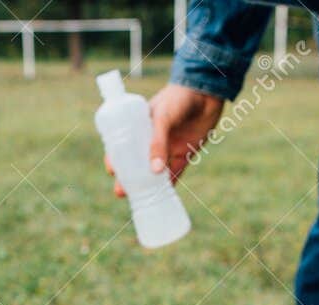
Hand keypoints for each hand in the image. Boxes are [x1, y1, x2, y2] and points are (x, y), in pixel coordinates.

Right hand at [105, 83, 223, 196]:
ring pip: (154, 172)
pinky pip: (175, 173)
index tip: (112, 170)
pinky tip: (161, 198)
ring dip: (147, 186)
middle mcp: (152, 140)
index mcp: (140, 127)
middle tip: (121, 191)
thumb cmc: (178, 99)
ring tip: (138, 199)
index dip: (116, 158)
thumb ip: (158, 143)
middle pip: (136, 163)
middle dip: (128, 178)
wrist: (206, 92)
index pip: (123, 145)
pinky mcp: (185, 154)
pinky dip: (168, 186)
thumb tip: (154, 171)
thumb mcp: (163, 118)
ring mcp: (168, 148)